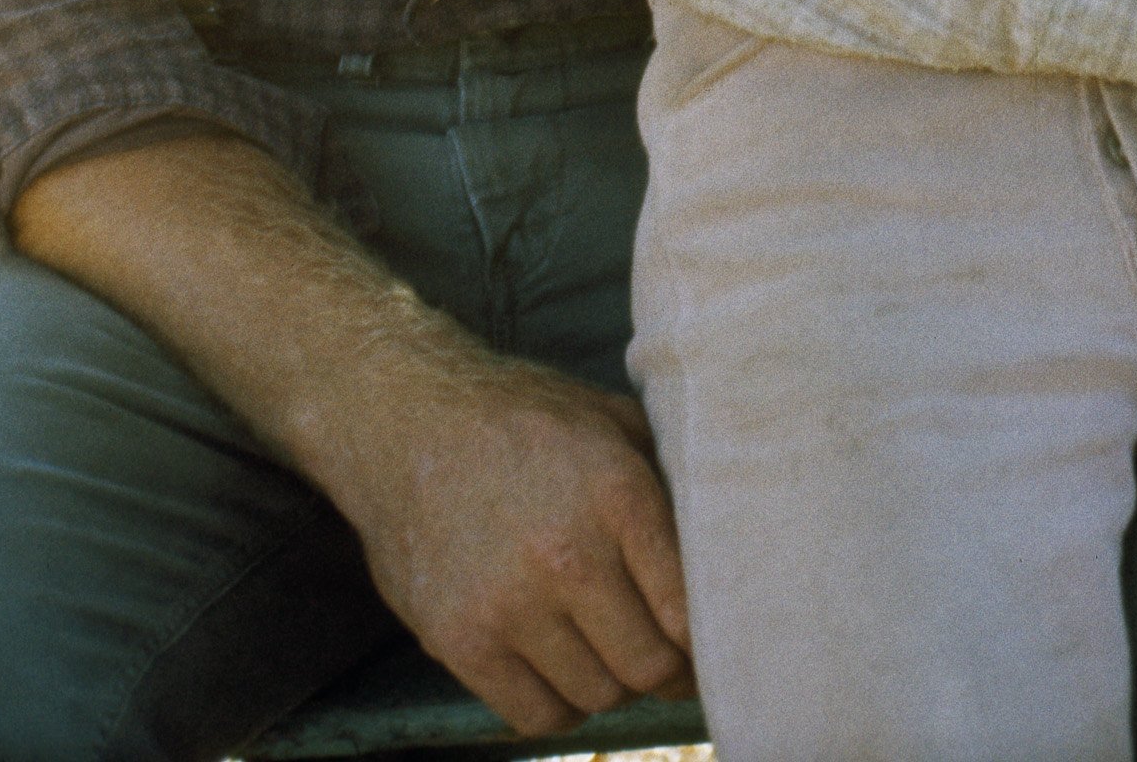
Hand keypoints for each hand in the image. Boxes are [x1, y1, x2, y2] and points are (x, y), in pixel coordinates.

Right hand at [327, 344, 692, 734]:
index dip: (707, 641)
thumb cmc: (522, 420)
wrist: (407, 420)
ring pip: (597, 694)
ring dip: (610, 683)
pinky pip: (536, 716)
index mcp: (617, 494)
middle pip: (647, 665)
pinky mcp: (460, 640)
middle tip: (667, 662)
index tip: (709, 647)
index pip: (687, 610)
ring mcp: (509, 604)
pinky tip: (560, 668)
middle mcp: (567, 555)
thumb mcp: (609, 422)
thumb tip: (730, 542)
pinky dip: (560, 703)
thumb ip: (667, 479)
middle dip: (666, 671)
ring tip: (606, 651)